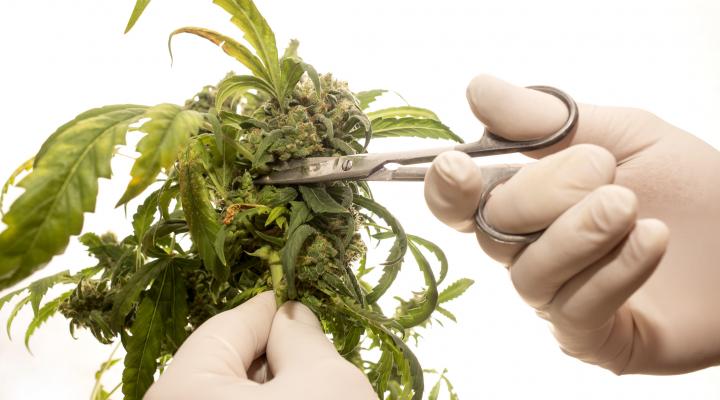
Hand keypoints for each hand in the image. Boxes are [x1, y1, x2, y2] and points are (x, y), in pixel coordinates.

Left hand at [146, 292, 376, 399]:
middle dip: (279, 355)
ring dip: (280, 388)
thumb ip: (304, 335)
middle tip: (321, 359)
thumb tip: (293, 315)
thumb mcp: (325, 382)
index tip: (306, 300)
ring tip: (319, 393)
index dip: (276, 308)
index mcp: (183, 390)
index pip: (232, 325)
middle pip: (232, 363)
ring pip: (239, 394)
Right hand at [424, 75, 719, 373]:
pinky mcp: (589, 337)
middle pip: (493, 230)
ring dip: (582, 233)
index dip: (448, 188)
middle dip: (547, 194)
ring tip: (631, 207)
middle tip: (605, 174)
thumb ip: (546, 119)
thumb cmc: (687, 186)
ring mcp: (556, 297)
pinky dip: (615, 269)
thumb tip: (477, 90)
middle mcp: (528, 250)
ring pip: (529, 273)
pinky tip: (653, 239)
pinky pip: (576, 309)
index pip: (459, 202)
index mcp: (525, 199)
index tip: (458, 166)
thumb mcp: (620, 135)